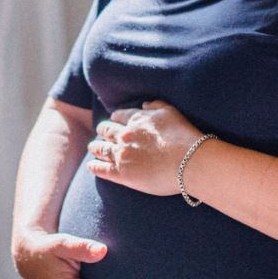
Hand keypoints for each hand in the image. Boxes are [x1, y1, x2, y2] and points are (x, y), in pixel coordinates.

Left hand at [86, 99, 201, 194]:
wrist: (187, 161)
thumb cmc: (183, 136)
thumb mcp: (170, 112)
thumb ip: (156, 106)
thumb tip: (144, 104)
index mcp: (136, 120)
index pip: (119, 116)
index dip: (115, 118)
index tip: (113, 120)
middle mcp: (125, 135)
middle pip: (107, 131)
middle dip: (103, 131)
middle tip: (100, 133)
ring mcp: (122, 154)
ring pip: (102, 149)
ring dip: (96, 147)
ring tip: (92, 148)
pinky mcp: (122, 174)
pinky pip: (102, 169)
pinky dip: (94, 166)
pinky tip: (90, 166)